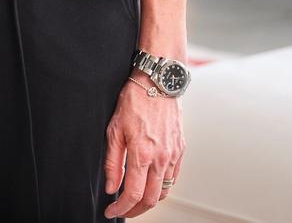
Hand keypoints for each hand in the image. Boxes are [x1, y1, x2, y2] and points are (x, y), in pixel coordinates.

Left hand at [102, 75, 184, 217]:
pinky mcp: (180, 150)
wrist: (158, 82)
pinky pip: (173, 177)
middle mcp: (161, 157)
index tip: (111, 211)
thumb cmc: (134, 101)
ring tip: (135, 199)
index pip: (133, 194)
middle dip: (135, 210)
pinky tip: (150, 183)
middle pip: (151, 199)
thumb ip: (113, 162)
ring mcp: (173, 154)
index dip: (121, 208)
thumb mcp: (114, 130)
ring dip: (149, 200)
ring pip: (164, 191)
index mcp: (143, 153)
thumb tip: (111, 186)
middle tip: (122, 210)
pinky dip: (161, 187)